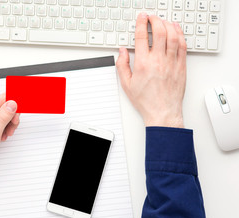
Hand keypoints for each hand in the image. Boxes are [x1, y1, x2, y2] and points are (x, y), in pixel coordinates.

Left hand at [0, 94, 19, 170]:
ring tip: (4, 134)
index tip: (20, 114)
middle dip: (12, 117)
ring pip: (3, 110)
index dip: (16, 105)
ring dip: (7, 122)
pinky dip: (2, 124)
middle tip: (11, 129)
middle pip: (5, 104)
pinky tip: (0, 133)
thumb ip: (3, 118)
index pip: (5, 97)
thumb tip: (13, 104)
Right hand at [116, 13, 186, 127]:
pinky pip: (182, 46)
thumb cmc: (146, 101)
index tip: (141, 17)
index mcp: (143, 64)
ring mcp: (171, 62)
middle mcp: (158, 60)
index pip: (141, 36)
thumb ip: (122, 66)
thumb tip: (122, 52)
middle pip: (159, 31)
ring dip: (168, 25)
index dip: (141, 23)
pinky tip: (176, 31)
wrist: (162, 112)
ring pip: (173, 36)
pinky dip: (180, 34)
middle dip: (155, 20)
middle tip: (152, 17)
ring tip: (164, 21)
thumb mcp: (127, 84)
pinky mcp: (181, 66)